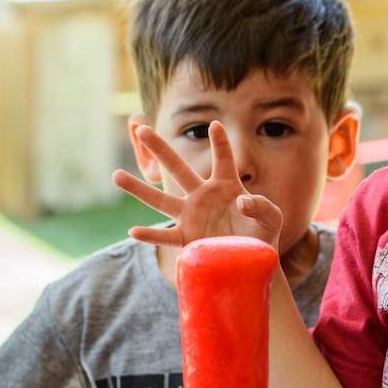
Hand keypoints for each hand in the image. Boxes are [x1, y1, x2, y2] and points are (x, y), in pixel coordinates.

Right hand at [113, 121, 282, 250]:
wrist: (252, 262)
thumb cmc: (262, 235)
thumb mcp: (272, 219)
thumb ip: (262, 206)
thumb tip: (241, 202)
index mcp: (226, 185)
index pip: (223, 159)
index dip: (220, 143)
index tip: (215, 125)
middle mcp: (202, 196)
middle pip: (178, 169)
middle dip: (160, 149)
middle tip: (141, 127)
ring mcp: (191, 216)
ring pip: (161, 201)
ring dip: (138, 189)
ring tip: (116, 175)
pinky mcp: (187, 238)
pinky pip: (166, 236)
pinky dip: (150, 235)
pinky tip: (133, 230)